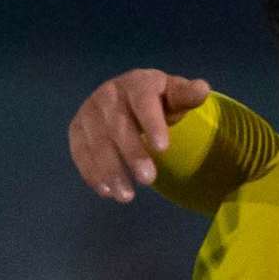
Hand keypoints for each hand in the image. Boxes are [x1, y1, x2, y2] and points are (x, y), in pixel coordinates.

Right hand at [68, 69, 210, 202]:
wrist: (128, 100)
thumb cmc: (158, 101)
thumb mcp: (175, 96)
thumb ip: (187, 96)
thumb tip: (202, 89)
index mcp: (136, 83)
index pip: (143, 102)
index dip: (152, 123)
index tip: (163, 148)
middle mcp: (108, 94)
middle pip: (118, 125)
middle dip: (133, 154)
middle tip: (150, 180)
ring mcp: (88, 111)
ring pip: (97, 142)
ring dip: (110, 170)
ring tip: (126, 196)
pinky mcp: (76, 129)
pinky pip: (80, 152)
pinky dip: (91, 173)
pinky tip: (106, 192)